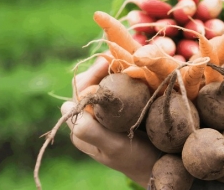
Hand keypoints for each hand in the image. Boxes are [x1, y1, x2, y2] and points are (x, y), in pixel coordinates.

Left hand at [62, 52, 161, 187]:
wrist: (158, 166)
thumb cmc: (136, 159)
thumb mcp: (113, 147)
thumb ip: (89, 131)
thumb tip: (65, 106)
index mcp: (81, 125)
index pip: (79, 91)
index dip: (92, 75)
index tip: (109, 63)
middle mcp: (90, 117)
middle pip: (91, 83)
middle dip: (104, 68)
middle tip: (120, 57)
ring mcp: (106, 112)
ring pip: (105, 82)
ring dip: (116, 70)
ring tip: (129, 61)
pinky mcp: (121, 109)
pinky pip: (120, 87)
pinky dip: (126, 77)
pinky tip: (137, 71)